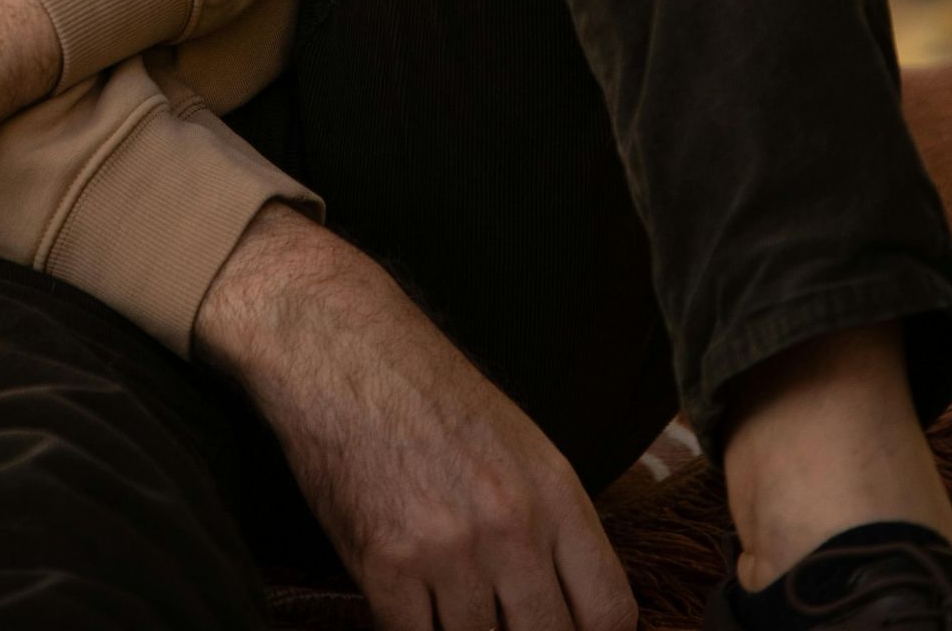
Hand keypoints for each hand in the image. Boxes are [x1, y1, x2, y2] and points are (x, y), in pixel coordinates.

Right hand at [196, 203, 637, 630]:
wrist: (340, 349)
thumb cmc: (427, 392)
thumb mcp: (518, 443)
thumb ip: (551, 526)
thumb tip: (567, 606)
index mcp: (554, 492)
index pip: (610, 612)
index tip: (565, 629)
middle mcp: (511, 525)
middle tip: (499, 616)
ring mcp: (449, 548)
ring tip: (446, 598)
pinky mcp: (385, 563)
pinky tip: (408, 605)